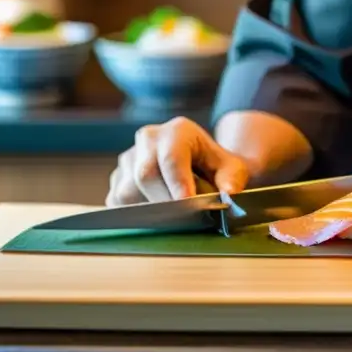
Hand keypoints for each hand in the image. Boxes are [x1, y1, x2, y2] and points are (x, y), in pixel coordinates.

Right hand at [106, 116, 252, 204]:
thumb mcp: (233, 169)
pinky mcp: (118, 178)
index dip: (177, 183)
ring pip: (128, 192)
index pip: (172, 157)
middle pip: (146, 175)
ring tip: (174, 217)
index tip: (187, 204)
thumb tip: (228, 195)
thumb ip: (232, 180)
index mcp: (178, 131)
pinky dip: (135, 216)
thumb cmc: (216, 168)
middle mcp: (148, 139)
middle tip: (183, 220)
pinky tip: (156, 216)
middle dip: (164, 202)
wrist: (200, 165)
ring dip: (150, 211)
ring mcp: (129, 158)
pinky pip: (118, 202)